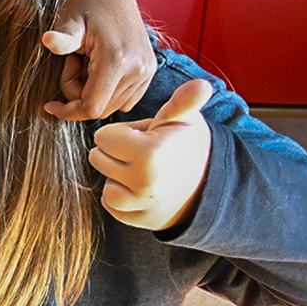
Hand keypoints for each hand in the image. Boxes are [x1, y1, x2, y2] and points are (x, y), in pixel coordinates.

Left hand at [43, 0, 155, 120]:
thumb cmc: (82, 3)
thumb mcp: (68, 19)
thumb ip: (62, 37)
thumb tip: (48, 40)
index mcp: (118, 60)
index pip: (92, 107)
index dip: (68, 112)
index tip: (49, 105)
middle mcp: (138, 69)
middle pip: (101, 108)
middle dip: (78, 96)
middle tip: (69, 65)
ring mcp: (146, 70)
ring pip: (113, 105)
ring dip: (91, 92)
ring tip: (82, 62)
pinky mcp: (148, 70)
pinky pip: (125, 97)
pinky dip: (106, 90)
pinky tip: (95, 66)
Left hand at [90, 79, 212, 230]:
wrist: (209, 187)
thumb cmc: (189, 148)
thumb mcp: (185, 121)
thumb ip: (184, 102)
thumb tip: (201, 84)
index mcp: (150, 152)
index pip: (103, 137)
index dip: (119, 134)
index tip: (140, 137)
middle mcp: (143, 181)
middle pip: (97, 159)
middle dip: (115, 153)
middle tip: (141, 154)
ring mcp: (141, 204)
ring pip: (103, 183)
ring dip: (116, 176)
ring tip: (140, 170)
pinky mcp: (138, 221)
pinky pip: (111, 206)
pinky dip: (120, 198)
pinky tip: (138, 188)